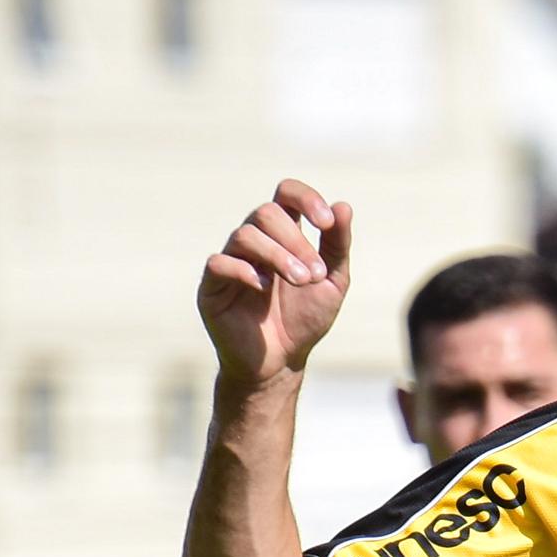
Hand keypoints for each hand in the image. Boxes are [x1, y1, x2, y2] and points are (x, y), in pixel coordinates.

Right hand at [197, 178, 353, 387]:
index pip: (286, 194)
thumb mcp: (331, 282)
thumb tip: (343, 206)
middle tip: (315, 274)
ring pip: (245, 235)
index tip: (326, 222)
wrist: (281, 362)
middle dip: (296, 241)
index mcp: (283, 234)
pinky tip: (264, 288)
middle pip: (267, 213)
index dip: (305, 198)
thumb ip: (337, 246)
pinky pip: (220, 262)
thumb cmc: (304, 318)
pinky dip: (246, 271)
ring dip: (278, 256)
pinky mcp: (212, 284)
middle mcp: (254, 241)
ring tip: (301, 282)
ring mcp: (231, 259)